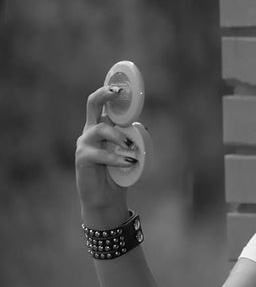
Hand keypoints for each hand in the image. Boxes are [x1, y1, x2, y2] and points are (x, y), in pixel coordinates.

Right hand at [74, 86, 134, 227]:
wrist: (107, 199)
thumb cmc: (118, 174)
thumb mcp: (129, 152)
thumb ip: (133, 139)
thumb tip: (143, 127)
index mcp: (102, 126)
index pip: (103, 103)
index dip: (110, 92)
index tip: (122, 86)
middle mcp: (91, 130)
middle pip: (92, 104)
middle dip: (104, 94)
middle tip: (118, 93)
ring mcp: (85, 143)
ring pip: (101, 129)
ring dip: (119, 137)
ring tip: (133, 149)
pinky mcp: (82, 158)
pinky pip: (100, 154)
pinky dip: (117, 158)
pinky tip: (129, 162)